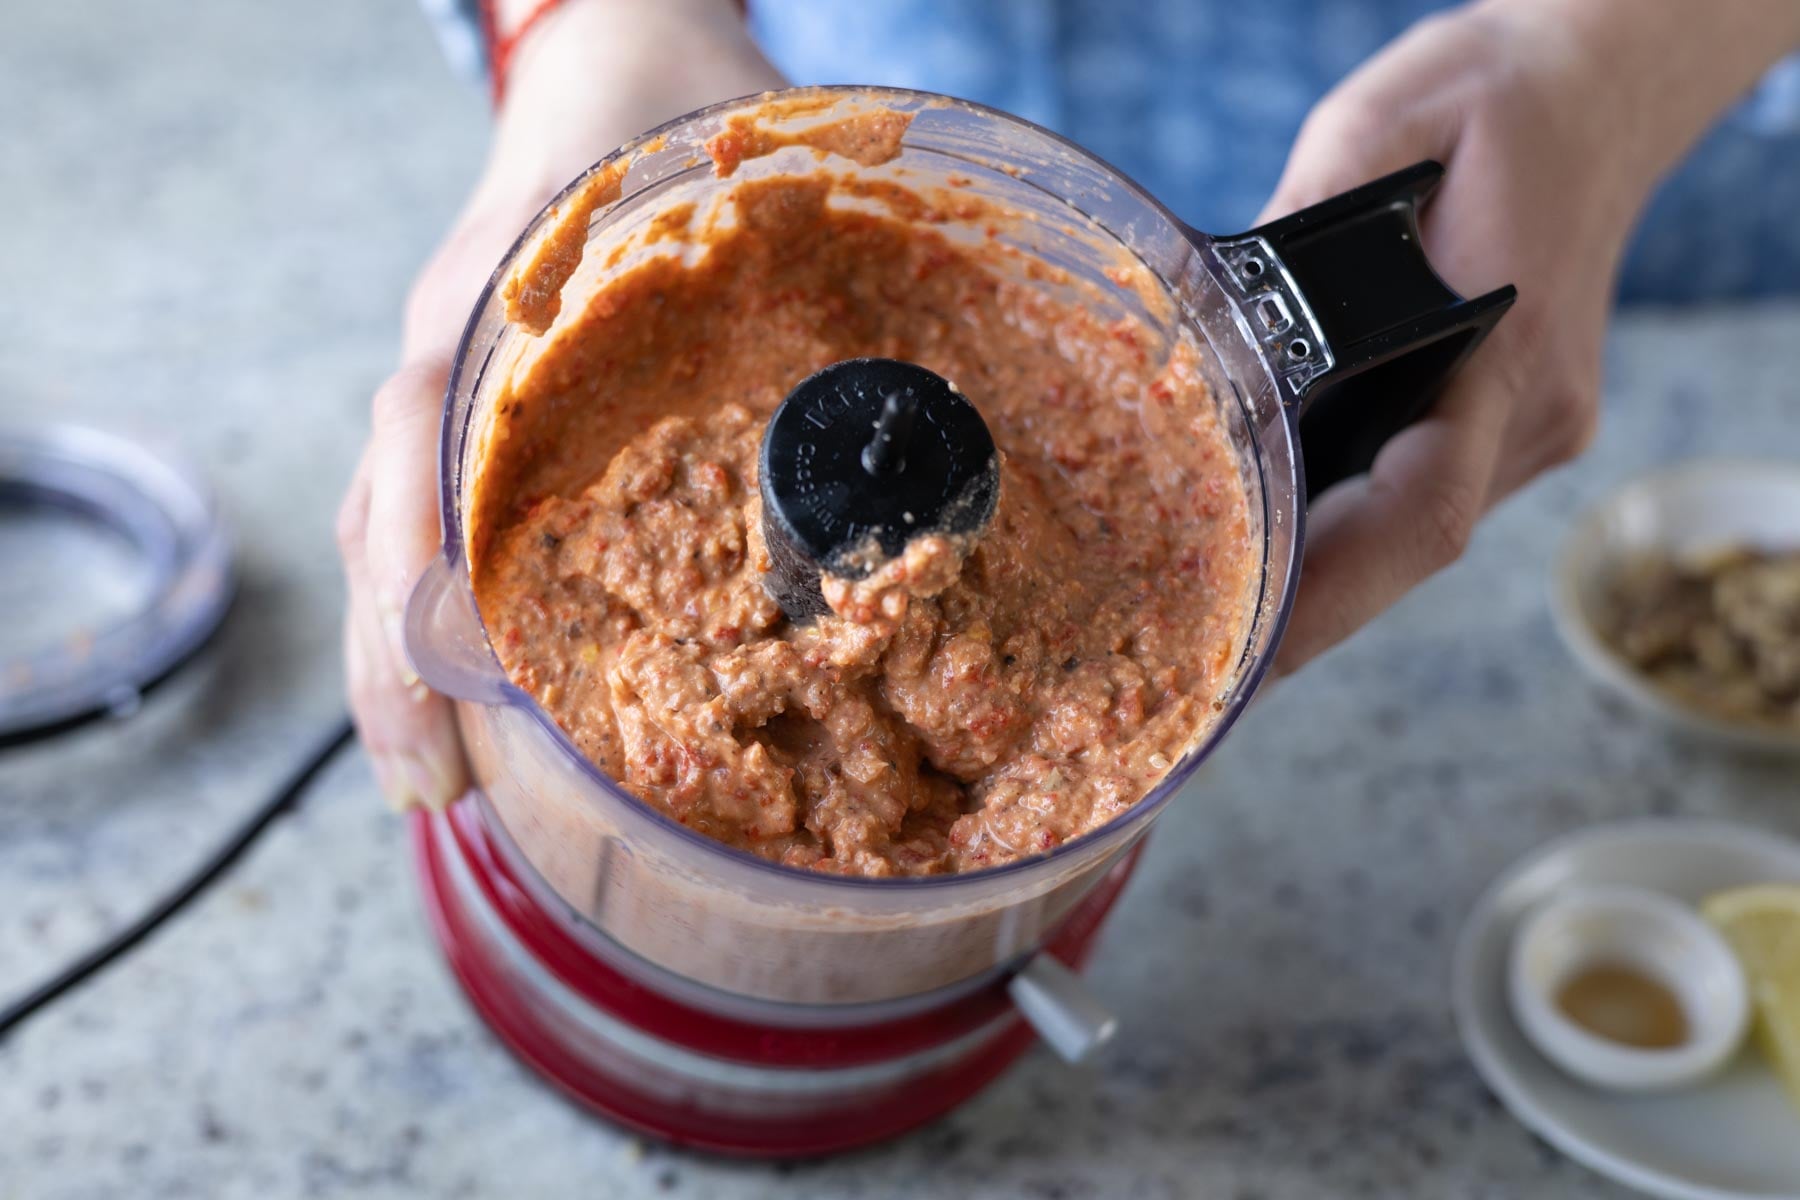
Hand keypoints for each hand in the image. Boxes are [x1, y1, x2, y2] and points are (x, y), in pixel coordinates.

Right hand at [336, 0, 784, 807]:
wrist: (618, 52)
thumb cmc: (678, 116)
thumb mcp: (735, 187)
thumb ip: (803, 277)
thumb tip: (930, 420)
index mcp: (493, 312)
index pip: (420, 454)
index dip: (419, 583)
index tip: (442, 692)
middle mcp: (454, 363)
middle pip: (384, 528)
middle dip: (399, 669)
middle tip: (438, 795)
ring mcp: (455, 389)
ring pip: (392, 541)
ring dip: (405, 664)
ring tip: (441, 786)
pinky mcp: (480, 413)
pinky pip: (429, 525)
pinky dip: (435, 616)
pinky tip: (470, 696)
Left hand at [1262, 0, 1799, 672]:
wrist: (1597, 96)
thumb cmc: (1488, 102)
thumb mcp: (1375, 134)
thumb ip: (1290, 245)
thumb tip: (1201, 335)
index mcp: (1508, 355)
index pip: (1420, 515)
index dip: (1328, 600)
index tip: (1241, 660)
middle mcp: (1536, 416)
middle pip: (1407, 553)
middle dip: (1296, 617)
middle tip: (1176, 662)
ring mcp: (1536, 430)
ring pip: (1414, 540)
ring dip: (1317, 581)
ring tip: (1197, 616)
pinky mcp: (1517, 426)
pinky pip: (1421, 499)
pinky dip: (1346, 529)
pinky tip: (1265, 538)